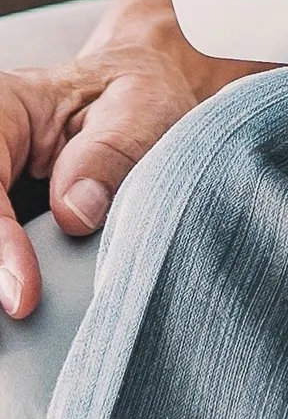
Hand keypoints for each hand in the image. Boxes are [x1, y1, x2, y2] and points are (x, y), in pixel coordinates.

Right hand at [0, 0, 260, 322]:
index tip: (23, 298)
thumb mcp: (143, 109)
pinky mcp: (5, 211)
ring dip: (4, 275)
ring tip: (23, 321)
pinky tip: (29, 303)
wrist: (143, 97)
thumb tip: (75, 213)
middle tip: (23, 312)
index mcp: (3, 110)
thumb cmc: (142, 97)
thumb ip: (112, 152)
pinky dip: (12, 275)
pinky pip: (4, 246)